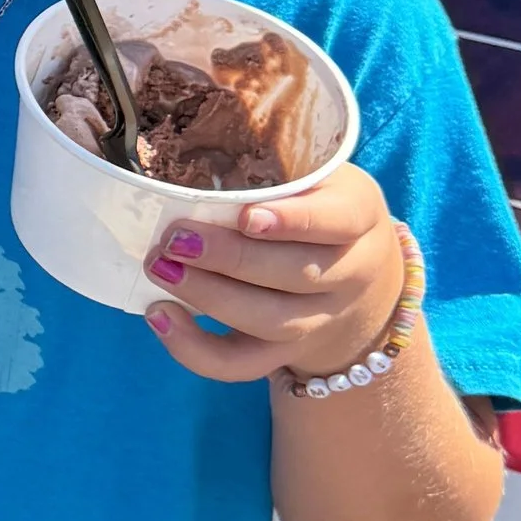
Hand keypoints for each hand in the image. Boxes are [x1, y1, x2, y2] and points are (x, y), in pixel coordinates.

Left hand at [142, 164, 404, 385]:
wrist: (360, 276)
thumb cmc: (319, 205)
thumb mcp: (319, 175)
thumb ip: (276, 166)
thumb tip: (191, 155)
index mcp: (359, 216)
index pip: (338, 220)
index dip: (294, 222)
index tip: (247, 215)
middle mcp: (350, 274)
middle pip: (296, 275)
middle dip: (230, 258)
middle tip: (176, 238)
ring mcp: (320, 319)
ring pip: (269, 321)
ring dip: (209, 296)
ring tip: (161, 267)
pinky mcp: (284, 351)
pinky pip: (242, 364)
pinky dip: (195, 349)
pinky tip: (160, 315)